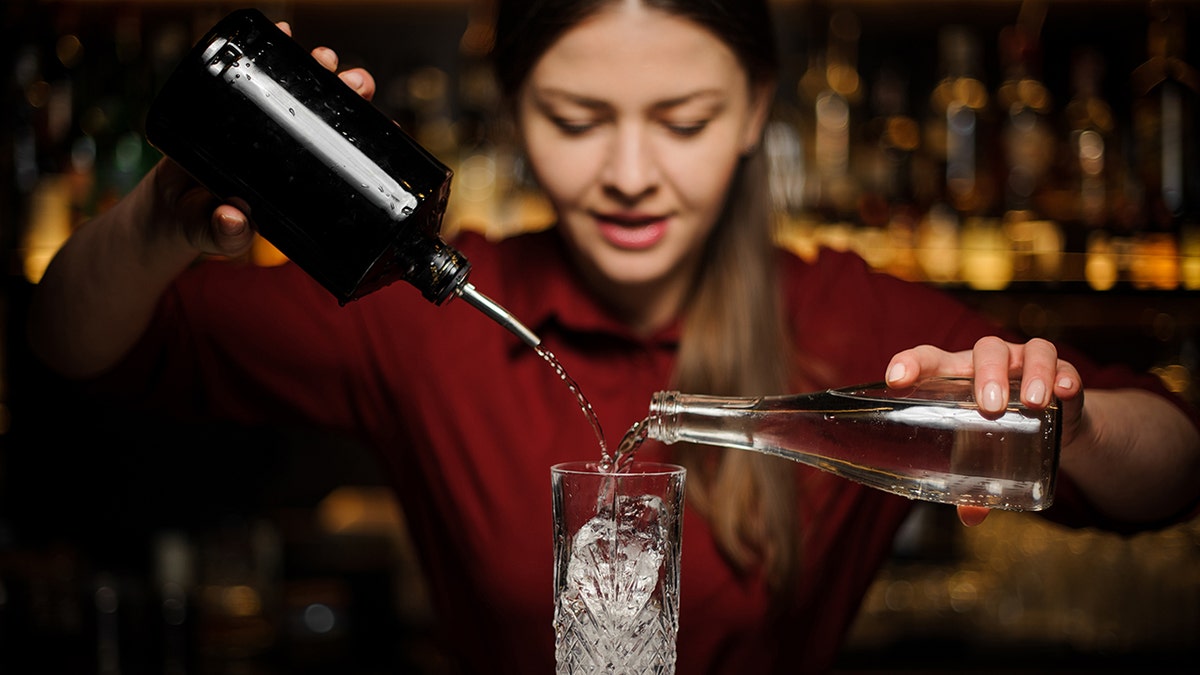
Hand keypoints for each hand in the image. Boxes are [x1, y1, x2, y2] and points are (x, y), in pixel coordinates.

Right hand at [145, 21, 377, 257]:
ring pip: (304, 88)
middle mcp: (295, 146)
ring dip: (319, 67)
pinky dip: (272, 50)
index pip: (348, 154)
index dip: (372, 139)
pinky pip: (258, 72)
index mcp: (307, 178)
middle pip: (333, 113)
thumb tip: (233, 218)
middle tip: (354, 82)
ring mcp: (268, 122)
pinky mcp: (236, 102)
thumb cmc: (202, 223)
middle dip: (350, 92)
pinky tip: (284, 32)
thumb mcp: (214, 233)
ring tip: (324, 57)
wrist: (166, 205)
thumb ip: (224, 234)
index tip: (390, 123)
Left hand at [884, 336, 1084, 526]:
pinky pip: (1063, 365)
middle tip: (991, 408)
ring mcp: (1025, 362)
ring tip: (1032, 404)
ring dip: (1031, 373)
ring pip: (1028, 351)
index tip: (896, 379)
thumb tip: (969, 516)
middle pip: (986, 351)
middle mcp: (989, 362)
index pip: (928, 359)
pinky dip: (1064, 377)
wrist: (1050, 423)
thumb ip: (970, 481)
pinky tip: (1064, 393)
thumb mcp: (979, 454)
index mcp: (956, 376)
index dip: (910, 363)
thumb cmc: (995, 430)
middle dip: (987, 375)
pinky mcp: (1060, 372)